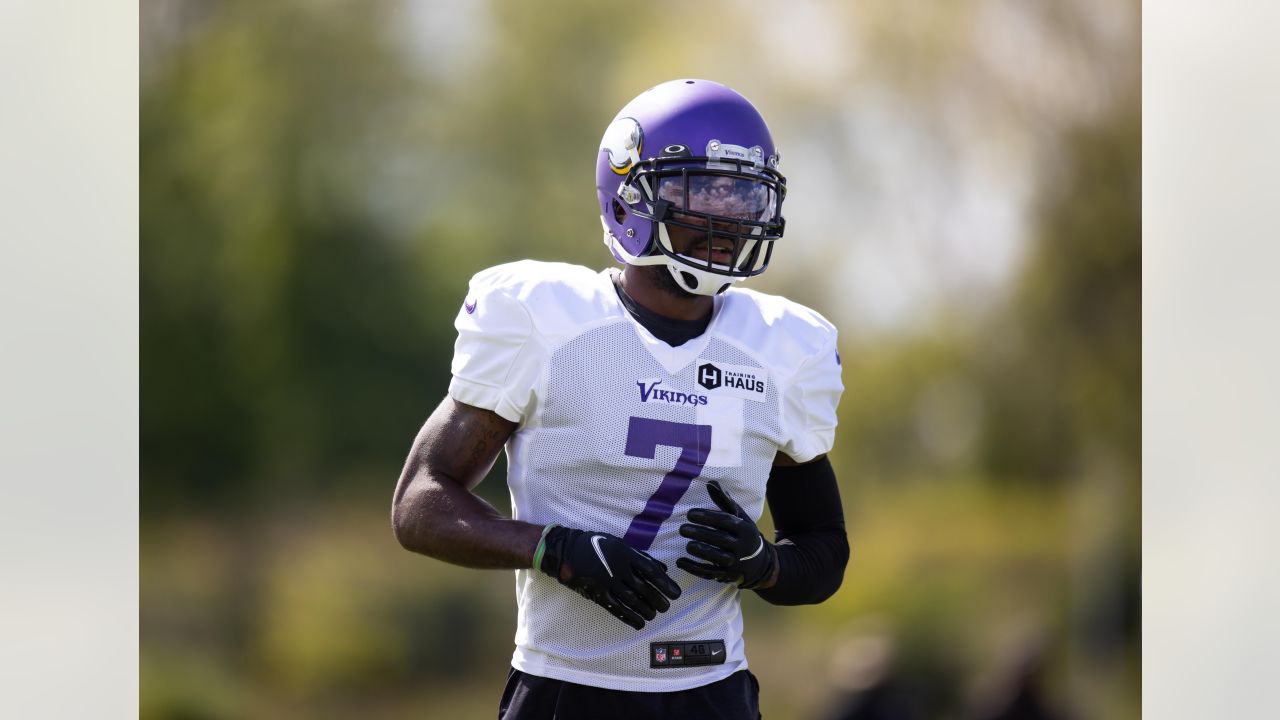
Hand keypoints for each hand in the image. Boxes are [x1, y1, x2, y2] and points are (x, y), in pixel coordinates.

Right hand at [536, 525, 681, 629]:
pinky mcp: (598, 594)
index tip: (675, 593)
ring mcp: (608, 583)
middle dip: (658, 600)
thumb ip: (641, 556)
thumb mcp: (619, 544)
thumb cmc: (596, 545)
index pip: (650, 570)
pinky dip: (630, 617)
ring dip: (646, 610)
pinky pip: (617, 608)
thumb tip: (662, 569)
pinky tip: (639, 623)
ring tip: (654, 615)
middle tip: (666, 607)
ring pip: (632, 601)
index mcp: (625, 554)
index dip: (664, 583)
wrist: (567, 551)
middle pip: (644, 588)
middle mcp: (619, 569)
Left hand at [677, 481, 777, 588]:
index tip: (690, 514)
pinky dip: (694, 569)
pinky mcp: (728, 575)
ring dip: (700, 551)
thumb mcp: (740, 517)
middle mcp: (743, 546)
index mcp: (745, 529)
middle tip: (682, 529)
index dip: (707, 517)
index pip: (725, 521)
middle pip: (720, 539)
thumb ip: (724, 501)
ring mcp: (736, 563)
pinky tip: (680, 562)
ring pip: (717, 558)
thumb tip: (711, 483)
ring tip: (687, 544)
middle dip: (700, 534)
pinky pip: (710, 573)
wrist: (761, 563)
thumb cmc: (744, 534)